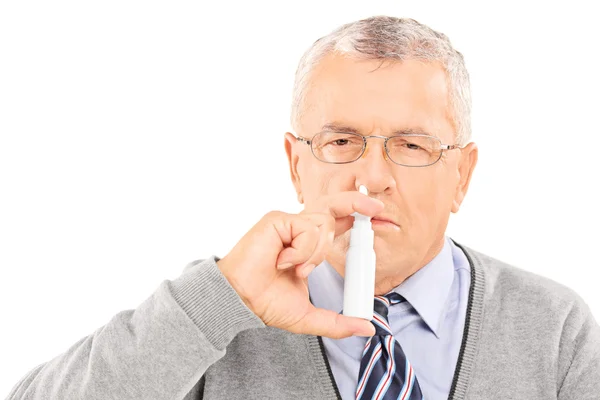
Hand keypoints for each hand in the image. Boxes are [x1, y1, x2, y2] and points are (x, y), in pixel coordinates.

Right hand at [217, 191, 383, 338]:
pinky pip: (307, 229)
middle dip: (357, 201)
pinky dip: (302, 251)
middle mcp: (299, 230)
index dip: (357, 216)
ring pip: (323, 224)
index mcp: (308, 246)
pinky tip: (283, 262)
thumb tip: (367, 328)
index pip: (337, 224)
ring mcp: (288, 223)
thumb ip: (338, 322)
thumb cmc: (266, 303)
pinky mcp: (277, 220)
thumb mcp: (310, 317)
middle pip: (334, 206)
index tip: (377, 214)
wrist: (242, 300)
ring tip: (297, 270)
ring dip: (316, 254)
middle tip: (378, 207)